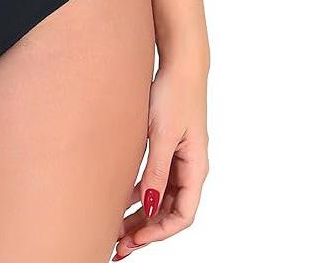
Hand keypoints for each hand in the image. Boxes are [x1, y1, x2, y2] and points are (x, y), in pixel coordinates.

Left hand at [113, 63, 208, 259]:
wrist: (179, 65)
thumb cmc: (174, 95)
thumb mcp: (161, 134)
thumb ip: (156, 170)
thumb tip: (148, 206)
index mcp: (196, 168)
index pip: (182, 215)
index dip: (158, 232)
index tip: (134, 241)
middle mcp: (190, 168)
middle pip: (169, 211)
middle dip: (145, 230)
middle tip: (118, 245)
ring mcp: (179, 159)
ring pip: (160, 198)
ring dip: (140, 215)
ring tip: (114, 229)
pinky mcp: (167, 148)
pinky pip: (154, 180)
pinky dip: (139, 193)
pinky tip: (118, 200)